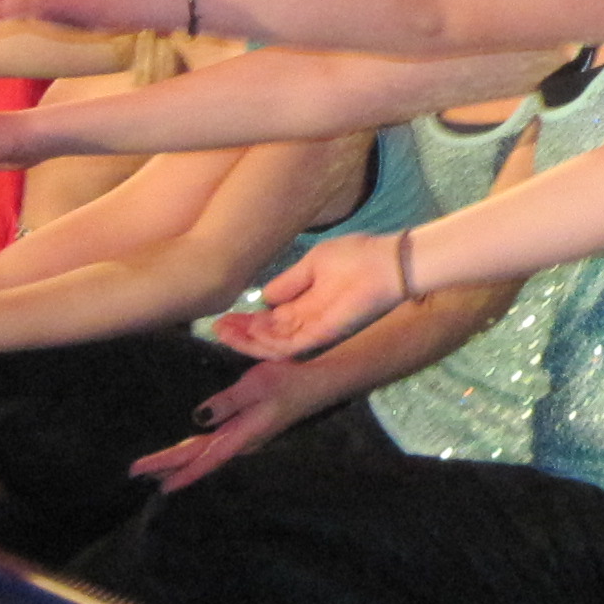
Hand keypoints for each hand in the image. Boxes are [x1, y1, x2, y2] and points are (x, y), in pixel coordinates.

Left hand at [131, 359, 321, 491]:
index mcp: (241, 435)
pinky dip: (196, 453)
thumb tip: (198, 418)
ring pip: (205, 454)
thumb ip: (227, 401)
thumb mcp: (257, 384)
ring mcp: (245, 437)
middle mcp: (240, 442)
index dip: (170, 466)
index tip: (143, 472)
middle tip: (136, 473)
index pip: (198, 457)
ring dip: (180, 462)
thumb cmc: (291, 380)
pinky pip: (214, 446)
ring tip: (156, 470)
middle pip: (197, 458)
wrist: (322, 384)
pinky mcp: (249, 429)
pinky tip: (191, 451)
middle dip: (167, 467)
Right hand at [217, 232, 410, 360]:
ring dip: (246, 340)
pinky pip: (288, 346)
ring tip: (222, 331)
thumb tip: (264, 296)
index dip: (247, 320)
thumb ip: (289, 282)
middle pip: (267, 336)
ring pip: (272, 345)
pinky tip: (245, 333)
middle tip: (215, 327)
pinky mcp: (323, 335)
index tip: (224, 315)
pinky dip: (265, 343)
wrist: (388, 262)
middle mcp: (308, 322)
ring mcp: (315, 330)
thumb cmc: (358, 257)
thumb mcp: (313, 264)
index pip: (271, 319)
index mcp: (307, 304)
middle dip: (240, 333)